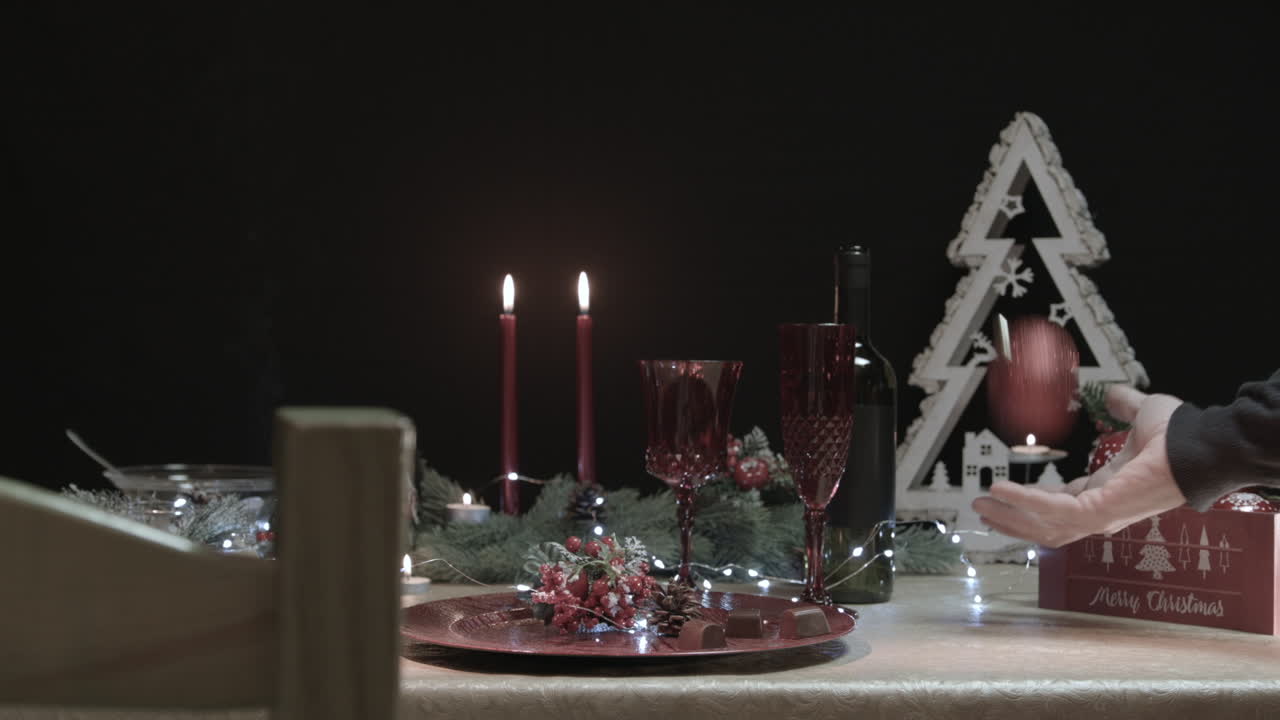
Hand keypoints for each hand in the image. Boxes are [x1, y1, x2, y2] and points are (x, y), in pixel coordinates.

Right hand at [972, 385, 1187, 547]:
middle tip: (981, 508)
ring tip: (982, 505)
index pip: (1062, 506)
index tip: (1004, 492)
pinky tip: (1000, 490)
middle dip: (1011, 520)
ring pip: (1045, 527)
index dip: (1030, 502)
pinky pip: (1053, 511)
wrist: (1199, 444)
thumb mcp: (1141, 413)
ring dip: (1009, 517)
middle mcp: (1103, 510)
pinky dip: (1023, 502)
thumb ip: (1123, 405)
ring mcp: (1102, 516)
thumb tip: (1113, 393)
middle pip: (1047, 527)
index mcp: (1108, 491)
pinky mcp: (1101, 512)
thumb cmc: (1179, 435)